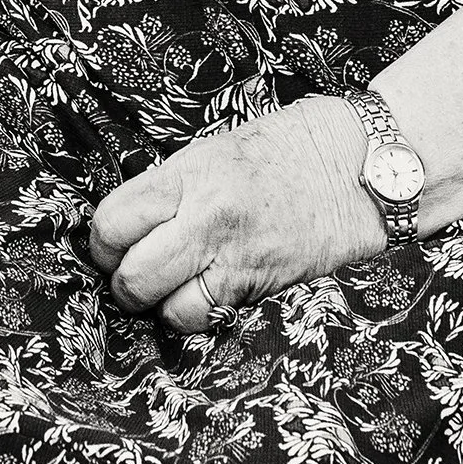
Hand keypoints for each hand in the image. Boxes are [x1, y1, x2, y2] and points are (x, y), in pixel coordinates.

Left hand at [89, 97, 379, 333]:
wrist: (359, 166)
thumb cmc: (288, 147)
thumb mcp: (214, 150)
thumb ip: (171, 187)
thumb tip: (129, 222)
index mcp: (187, 174)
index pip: (113, 221)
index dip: (103, 241)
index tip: (111, 244)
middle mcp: (205, 217)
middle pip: (133, 276)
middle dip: (124, 282)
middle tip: (134, 273)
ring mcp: (234, 257)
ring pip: (167, 309)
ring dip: (160, 305)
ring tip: (169, 288)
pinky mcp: (261, 286)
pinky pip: (208, 316)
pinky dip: (197, 314)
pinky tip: (204, 294)